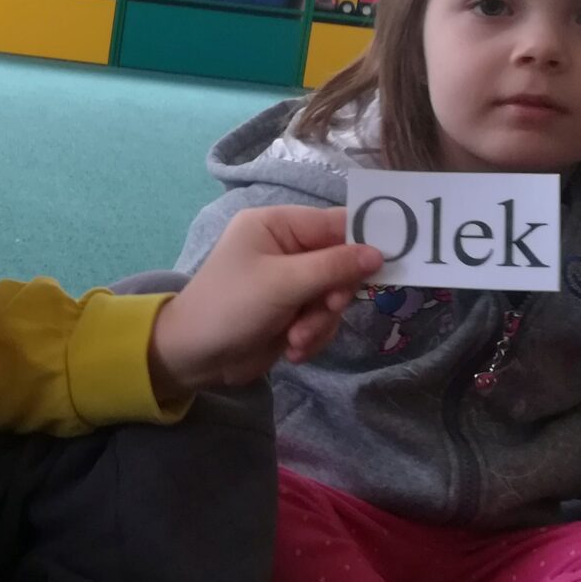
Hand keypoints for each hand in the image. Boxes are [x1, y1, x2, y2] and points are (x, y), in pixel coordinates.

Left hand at [147, 205, 381, 401]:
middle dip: (333, 295)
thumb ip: (333, 267)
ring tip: (295, 338)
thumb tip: (379, 254)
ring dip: (320, 322)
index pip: (335, 223)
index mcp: (277, 225)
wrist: (193, 357)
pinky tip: (292, 349)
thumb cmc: (230, 307)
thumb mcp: (282, 283)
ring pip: (334, 297)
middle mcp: (285, 248)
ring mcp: (289, 282)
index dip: (363, 243)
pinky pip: (322, 319)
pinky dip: (312, 336)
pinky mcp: (291, 312)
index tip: (387, 265)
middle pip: (341, 264)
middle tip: (324, 308)